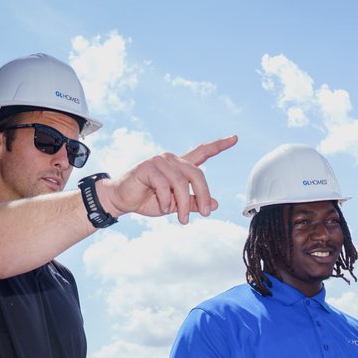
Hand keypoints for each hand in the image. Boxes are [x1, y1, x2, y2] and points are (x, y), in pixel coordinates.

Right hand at [100, 135, 237, 223]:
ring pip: (181, 182)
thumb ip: (193, 203)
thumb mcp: (175, 204)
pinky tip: (163, 207)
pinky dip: (166, 200)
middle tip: (205, 214)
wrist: (122, 200)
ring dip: (183, 204)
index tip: (235, 138)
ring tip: (182, 219)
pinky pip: (164, 185)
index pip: (202, 152)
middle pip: (197, 174)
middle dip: (203, 195)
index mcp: (180, 166)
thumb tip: (214, 204)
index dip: (219, 145)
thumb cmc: (148, 200)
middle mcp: (171, 159)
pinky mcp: (148, 166)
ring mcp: (159, 161)